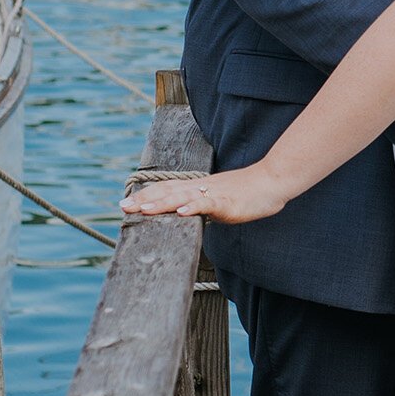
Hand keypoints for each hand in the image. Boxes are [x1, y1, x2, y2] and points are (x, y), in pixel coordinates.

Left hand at [121, 163, 286, 224]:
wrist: (271, 181)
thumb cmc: (248, 192)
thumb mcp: (220, 200)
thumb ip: (202, 206)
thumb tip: (186, 214)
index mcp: (198, 187)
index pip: (166, 189)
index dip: (146, 195)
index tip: (127, 203)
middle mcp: (201, 187)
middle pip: (168, 192)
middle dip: (144, 200)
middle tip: (123, 207)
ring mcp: (214, 194)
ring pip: (183, 197)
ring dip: (161, 203)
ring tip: (142, 209)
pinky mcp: (228, 202)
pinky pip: (208, 204)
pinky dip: (193, 207)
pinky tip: (181, 212)